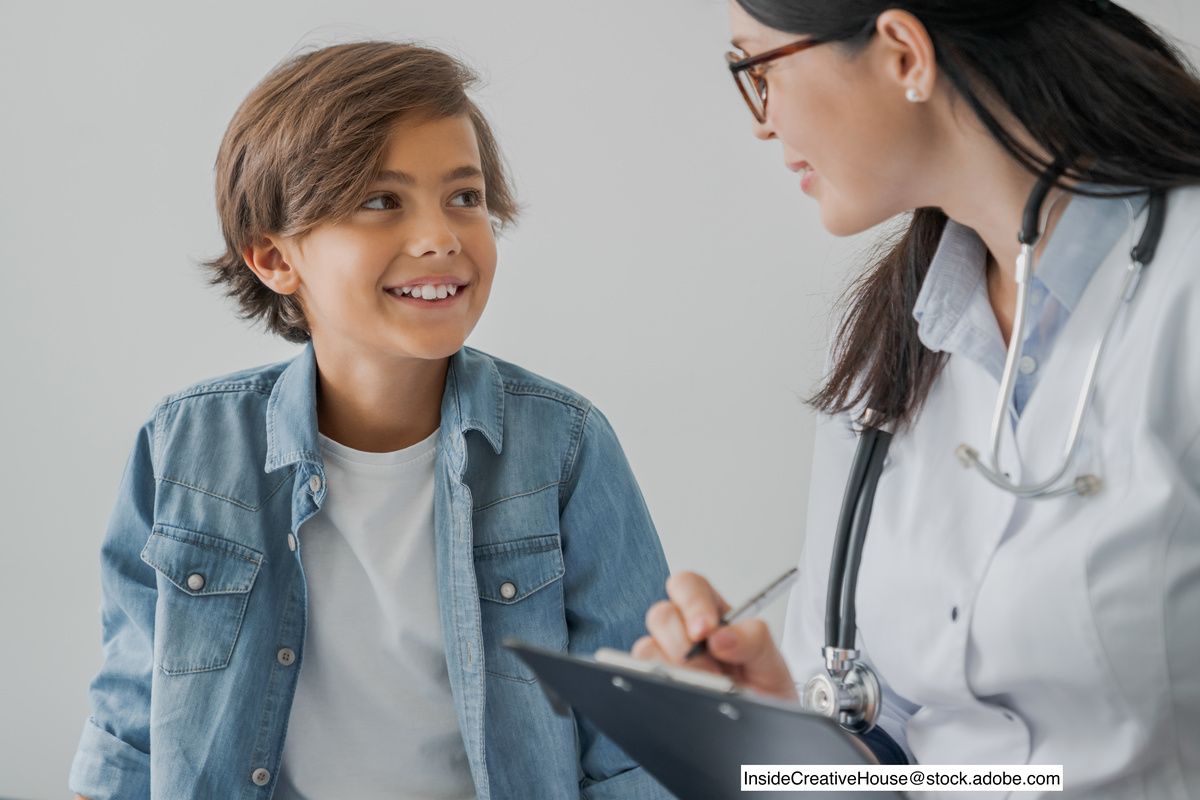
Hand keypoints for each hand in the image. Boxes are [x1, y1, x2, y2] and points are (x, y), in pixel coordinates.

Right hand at [632, 571, 798, 699]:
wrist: (762, 733)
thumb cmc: (765, 693)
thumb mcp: (771, 663)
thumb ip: (755, 640)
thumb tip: (722, 636)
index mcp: (713, 614)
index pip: (689, 586)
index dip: (692, 603)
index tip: (707, 629)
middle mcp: (684, 633)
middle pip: (660, 614)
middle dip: (681, 639)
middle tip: (705, 664)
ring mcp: (667, 660)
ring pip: (646, 648)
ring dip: (675, 668)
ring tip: (704, 686)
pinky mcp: (654, 685)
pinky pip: (639, 677)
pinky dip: (660, 685)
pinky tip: (686, 695)